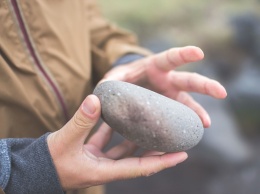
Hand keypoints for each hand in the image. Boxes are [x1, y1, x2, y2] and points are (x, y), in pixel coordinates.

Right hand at [47, 95, 186, 190]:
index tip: (182, 154)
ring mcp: (100, 161)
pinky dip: (114, 131)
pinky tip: (118, 117)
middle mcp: (106, 168)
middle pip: (138, 158)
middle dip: (155, 148)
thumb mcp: (65, 141)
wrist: (33, 170)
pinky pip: (108, 141)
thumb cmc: (49, 162)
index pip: (141, 167)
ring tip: (149, 123)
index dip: (163, 162)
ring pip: (124, 149)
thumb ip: (81, 121)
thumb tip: (95, 100)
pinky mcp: (92, 154)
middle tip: (171, 135)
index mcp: (105, 171)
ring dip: (136, 137)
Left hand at [103, 46, 226, 127]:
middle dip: (205, 85)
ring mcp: (170, 95)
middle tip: (221, 92)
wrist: (127, 87)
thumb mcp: (114, 78)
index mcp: (154, 66)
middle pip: (188, 81)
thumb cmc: (122, 78)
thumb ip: (109, 83)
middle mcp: (167, 80)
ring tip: (205, 124)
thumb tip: (101, 92)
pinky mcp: (168, 108)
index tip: (199, 52)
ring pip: (188, 102)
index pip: (171, 57)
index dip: (184, 55)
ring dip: (198, 112)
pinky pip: (179, 117)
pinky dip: (184, 125)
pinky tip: (188, 135)